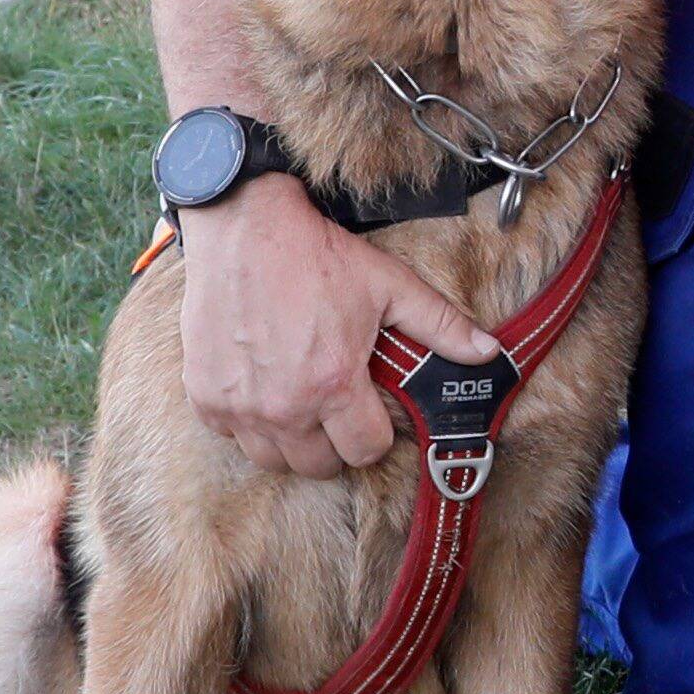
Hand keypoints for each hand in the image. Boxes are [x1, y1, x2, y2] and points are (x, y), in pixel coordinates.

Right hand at [174, 175, 500, 477]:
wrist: (244, 228)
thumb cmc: (316, 256)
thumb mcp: (389, 285)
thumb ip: (440, 325)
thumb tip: (488, 352)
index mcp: (333, 384)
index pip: (365, 451)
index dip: (377, 434)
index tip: (372, 412)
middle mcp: (283, 406)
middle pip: (320, 465)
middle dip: (337, 442)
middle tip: (339, 407)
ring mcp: (239, 406)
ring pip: (274, 460)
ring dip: (293, 440)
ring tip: (303, 402)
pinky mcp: (205, 397)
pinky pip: (233, 436)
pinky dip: (250, 422)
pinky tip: (265, 387)